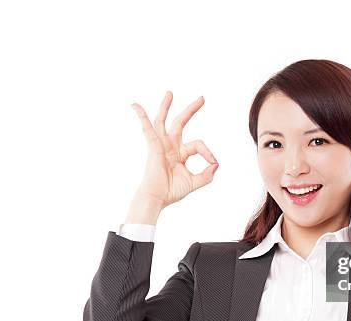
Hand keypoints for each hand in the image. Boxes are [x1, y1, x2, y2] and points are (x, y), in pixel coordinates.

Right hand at [130, 91, 218, 209]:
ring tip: (170, 93)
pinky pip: (147, 128)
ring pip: (162, 121)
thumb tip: (216, 164)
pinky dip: (141, 116)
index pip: (198, 144)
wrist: (158, 198)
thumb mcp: (194, 182)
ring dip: (165, 106)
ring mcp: (161, 145)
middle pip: (180, 123)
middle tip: (202, 98)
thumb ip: (206, 175)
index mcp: (180, 153)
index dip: (208, 152)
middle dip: (191, 110)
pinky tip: (135, 106)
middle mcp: (170, 146)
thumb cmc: (172, 191)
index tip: (213, 162)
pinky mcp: (153, 146)